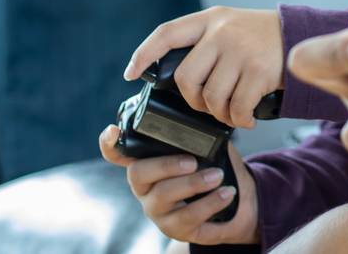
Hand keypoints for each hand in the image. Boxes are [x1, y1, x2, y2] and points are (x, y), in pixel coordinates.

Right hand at [98, 125, 257, 244]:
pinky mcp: (175, 228)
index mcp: (147, 162)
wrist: (236, 206)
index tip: (114, 130)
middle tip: (193, 161)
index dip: (110, 143)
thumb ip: (197, 135)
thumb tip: (205, 118)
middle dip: (166, 165)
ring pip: (164, 195)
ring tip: (218, 176)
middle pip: (139, 174)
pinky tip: (226, 192)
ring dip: (193, 183)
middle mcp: (145, 188)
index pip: (118, 153)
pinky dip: (211, 202)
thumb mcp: (206, 149)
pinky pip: (188, 216)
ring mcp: (157, 210)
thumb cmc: (213, 170)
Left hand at [125, 7, 282, 127]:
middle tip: (207, 105)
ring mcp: (240, 51)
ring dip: (220, 113)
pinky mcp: (259, 71)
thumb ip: (205, 42)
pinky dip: (239, 120)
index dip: (144, 54)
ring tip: (232, 111)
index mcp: (211, 19)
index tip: (129, 74)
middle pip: (185, 78)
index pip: (167, 33)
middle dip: (193, 100)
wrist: (303, 36)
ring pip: (211, 98)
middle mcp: (222, 32)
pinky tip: (247, 117)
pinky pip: (236, 108)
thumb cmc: (261, 38)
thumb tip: (173, 79)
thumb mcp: (231, 26)